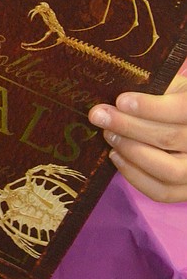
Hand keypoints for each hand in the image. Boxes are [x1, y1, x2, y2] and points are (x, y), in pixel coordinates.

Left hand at [89, 86, 186, 201]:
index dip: (151, 107)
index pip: (181, 109)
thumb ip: (151, 90)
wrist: (185, 124)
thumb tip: (116, 99)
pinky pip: (162, 192)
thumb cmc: (172, 99)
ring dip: (131, 152)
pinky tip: (116, 155)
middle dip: (129, 127)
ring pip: (168, 170)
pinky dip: (135, 176)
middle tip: (100, 115)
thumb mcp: (168, 86)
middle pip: (169, 138)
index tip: (121, 101)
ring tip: (109, 135)